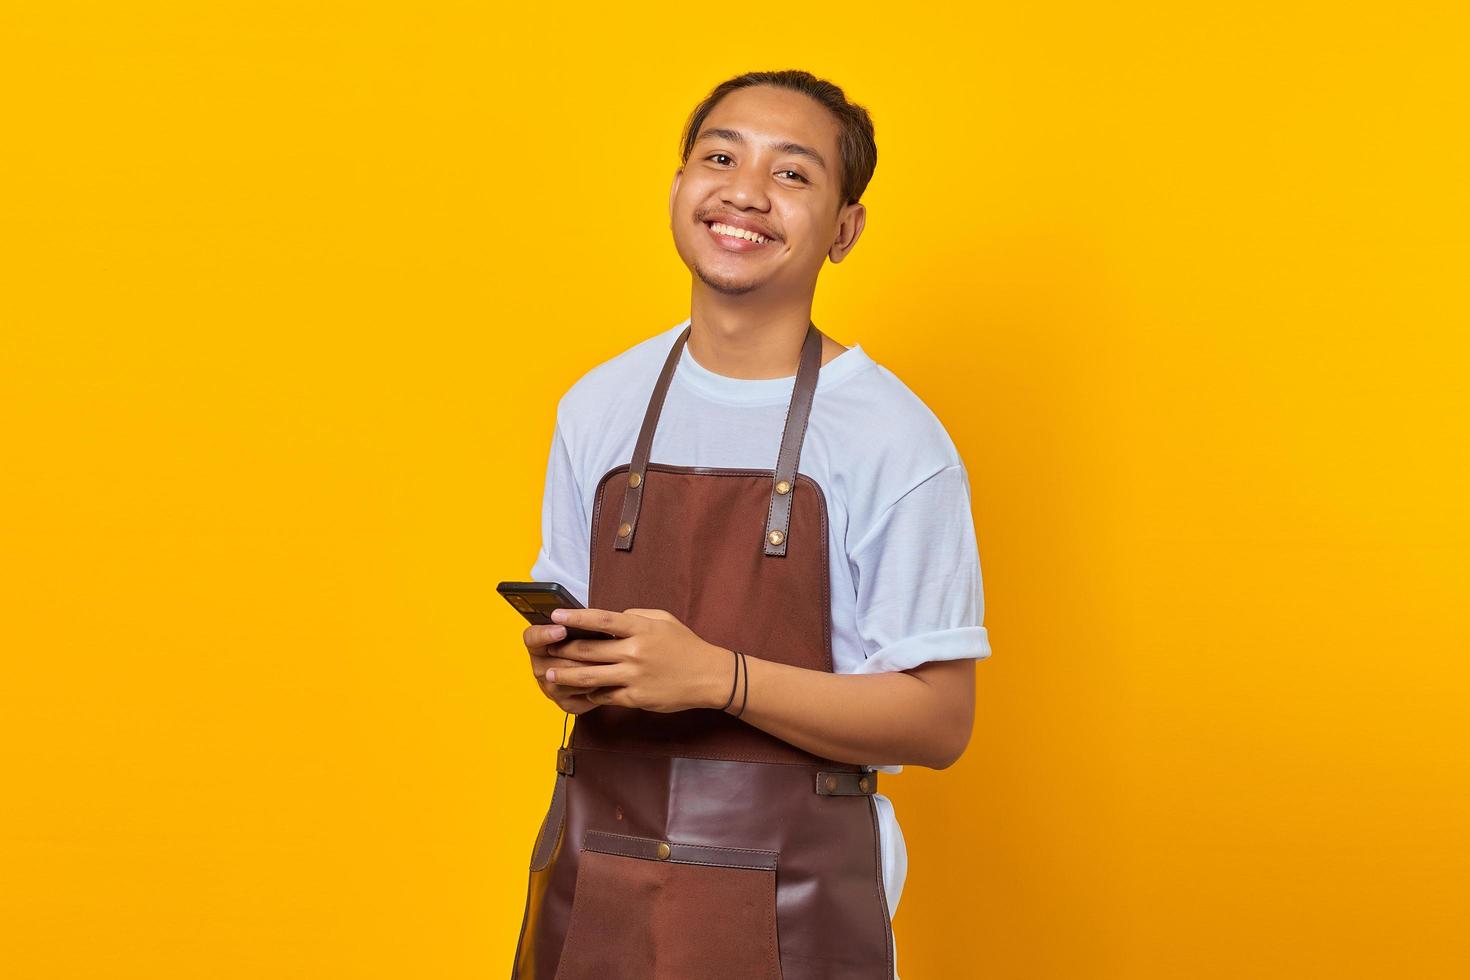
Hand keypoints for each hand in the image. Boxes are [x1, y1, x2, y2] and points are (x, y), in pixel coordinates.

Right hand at [522, 621, 613, 714]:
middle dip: (581, 652)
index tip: (562, 630)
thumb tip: (590, 620)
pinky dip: (598, 684)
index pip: (532, 637)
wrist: (598, 672)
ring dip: (592, 668)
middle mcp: (540, 668)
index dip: (546, 634)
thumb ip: (580, 625)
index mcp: (538, 645)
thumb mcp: (582, 629)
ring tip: (610, 660)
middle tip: (602, 645)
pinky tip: (608, 676)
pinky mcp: (566, 703)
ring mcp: (551, 688)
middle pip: (556, 660)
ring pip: (572, 678)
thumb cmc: (589, 643)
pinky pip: (583, 694)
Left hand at [543, 607, 728, 712]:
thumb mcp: (663, 619)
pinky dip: (590, 693)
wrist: (708, 676)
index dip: (575, 617)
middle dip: (563, 649)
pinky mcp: (636, 697)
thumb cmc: (685, 645)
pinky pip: (605, 696)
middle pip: (589, 650)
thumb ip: (635, 615)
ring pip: (590, 676)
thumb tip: (608, 619)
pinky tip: (579, 691)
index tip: (555, 615)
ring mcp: (634, 676)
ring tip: (550, 674)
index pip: (601, 619)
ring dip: (566, 675)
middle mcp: (634, 652)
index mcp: (640, 628)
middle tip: (545, 648)